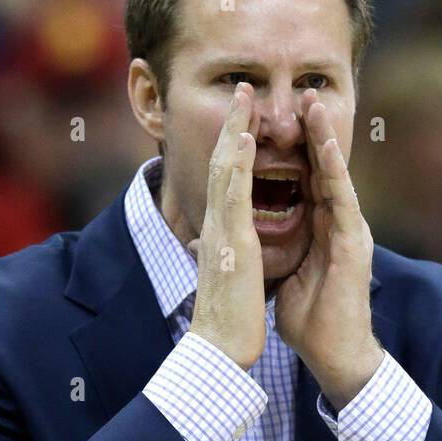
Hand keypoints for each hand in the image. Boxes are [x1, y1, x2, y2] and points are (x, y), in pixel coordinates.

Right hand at [188, 82, 265, 370]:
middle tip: (242, 90)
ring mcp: (221, 232)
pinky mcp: (231, 242)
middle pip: (220, 165)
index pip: (224, 184)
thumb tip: (196, 248)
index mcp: (218, 236)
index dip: (230, 150)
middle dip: (231, 126)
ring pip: (224, 170)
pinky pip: (233, 194)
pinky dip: (237, 163)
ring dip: (234, 129)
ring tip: (245, 96)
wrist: (218, 349)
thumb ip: (211, 259)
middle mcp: (215, 227)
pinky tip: (245, 136)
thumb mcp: (220, 281)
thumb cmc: (224, 324)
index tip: (240, 122)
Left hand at [274, 90, 383, 409]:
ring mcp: (347, 231)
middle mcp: (335, 223)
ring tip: (312, 103)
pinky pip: (343, 200)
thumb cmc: (308, 320)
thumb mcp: (279, 276)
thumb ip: (265, 253)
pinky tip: (327, 147)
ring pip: (334, 174)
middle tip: (297, 93)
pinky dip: (335, 171)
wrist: (332, 353)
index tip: (271, 118)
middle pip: (320, 167)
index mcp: (317, 228)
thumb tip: (235, 244)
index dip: (289, 148)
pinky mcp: (353, 244)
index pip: (302, 178)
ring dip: (324, 137)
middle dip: (310, 130)